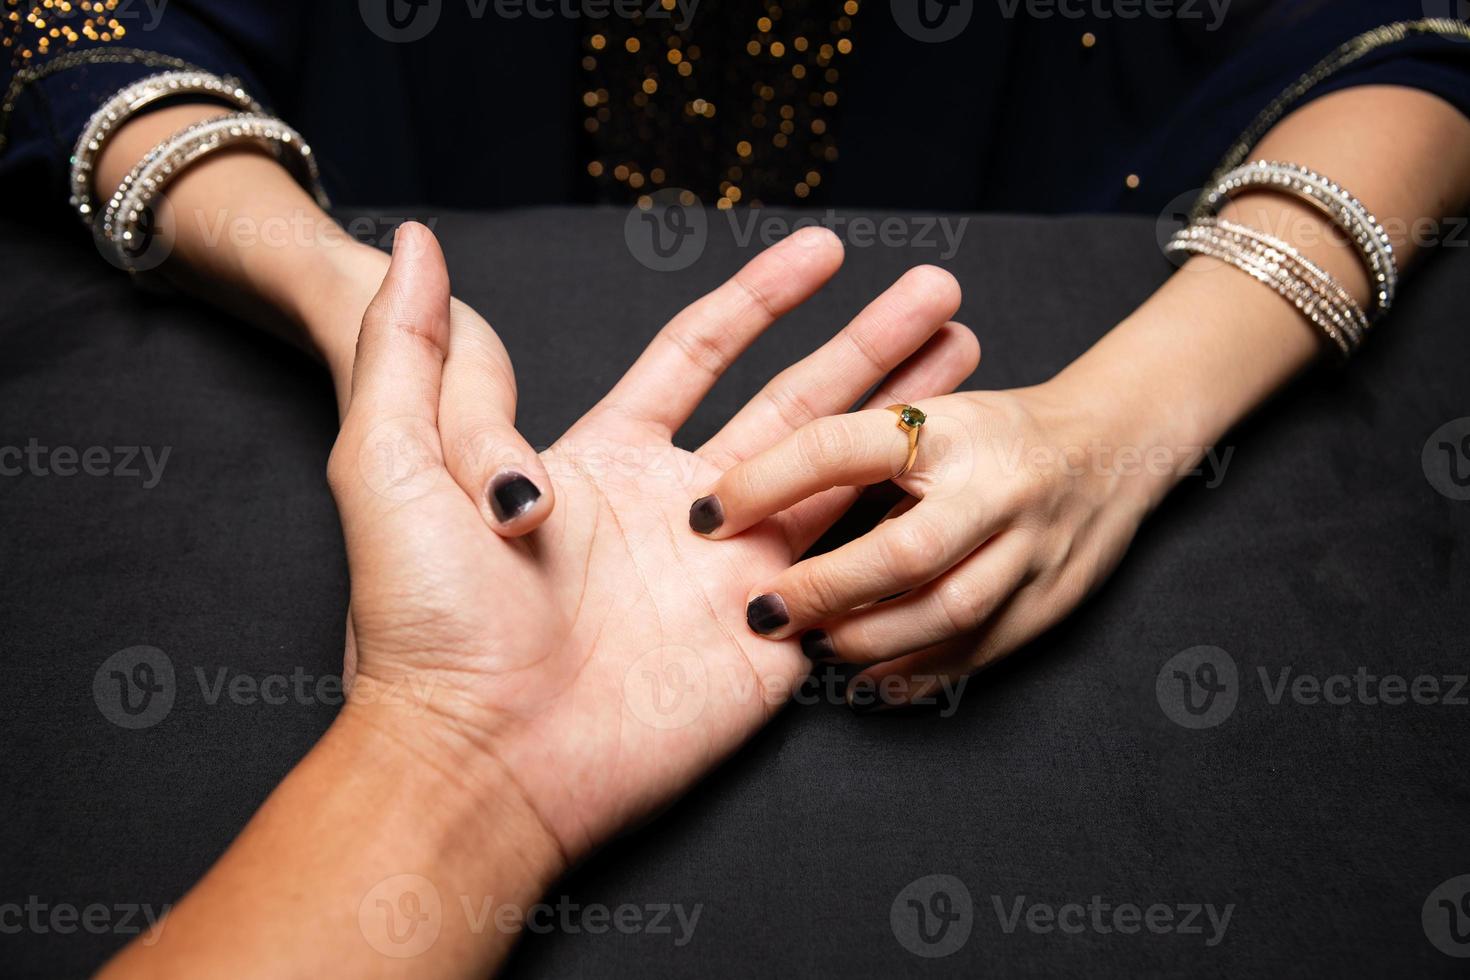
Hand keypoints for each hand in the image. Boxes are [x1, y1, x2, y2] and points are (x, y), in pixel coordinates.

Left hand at [331, 222, 976, 862]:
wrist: (479, 759)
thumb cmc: (425, 620)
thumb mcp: (389, 462)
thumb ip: (409, 346)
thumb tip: (417, 241)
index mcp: (607, 457)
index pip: (703, 352)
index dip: (766, 297)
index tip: (825, 247)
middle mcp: (682, 506)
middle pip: (798, 400)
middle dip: (870, 344)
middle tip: (939, 289)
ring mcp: (733, 571)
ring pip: (841, 471)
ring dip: (907, 416)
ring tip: (969, 356)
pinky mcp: (770, 635)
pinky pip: (846, 567)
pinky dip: (901, 518)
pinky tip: (953, 476)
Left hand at [689, 382, 1172, 710]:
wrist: (1119, 446)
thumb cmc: (993, 432)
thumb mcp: (930, 415)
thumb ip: (854, 449)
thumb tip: (741, 488)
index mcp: (950, 428)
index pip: (838, 447)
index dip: (765, 481)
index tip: (706, 514)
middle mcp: (995, 488)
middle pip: (901, 553)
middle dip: (823, 589)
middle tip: (762, 611)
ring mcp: (1032, 552)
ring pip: (942, 615)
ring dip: (866, 640)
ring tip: (811, 645)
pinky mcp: (1050, 605)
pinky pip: (974, 655)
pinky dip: (913, 672)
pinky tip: (865, 678)